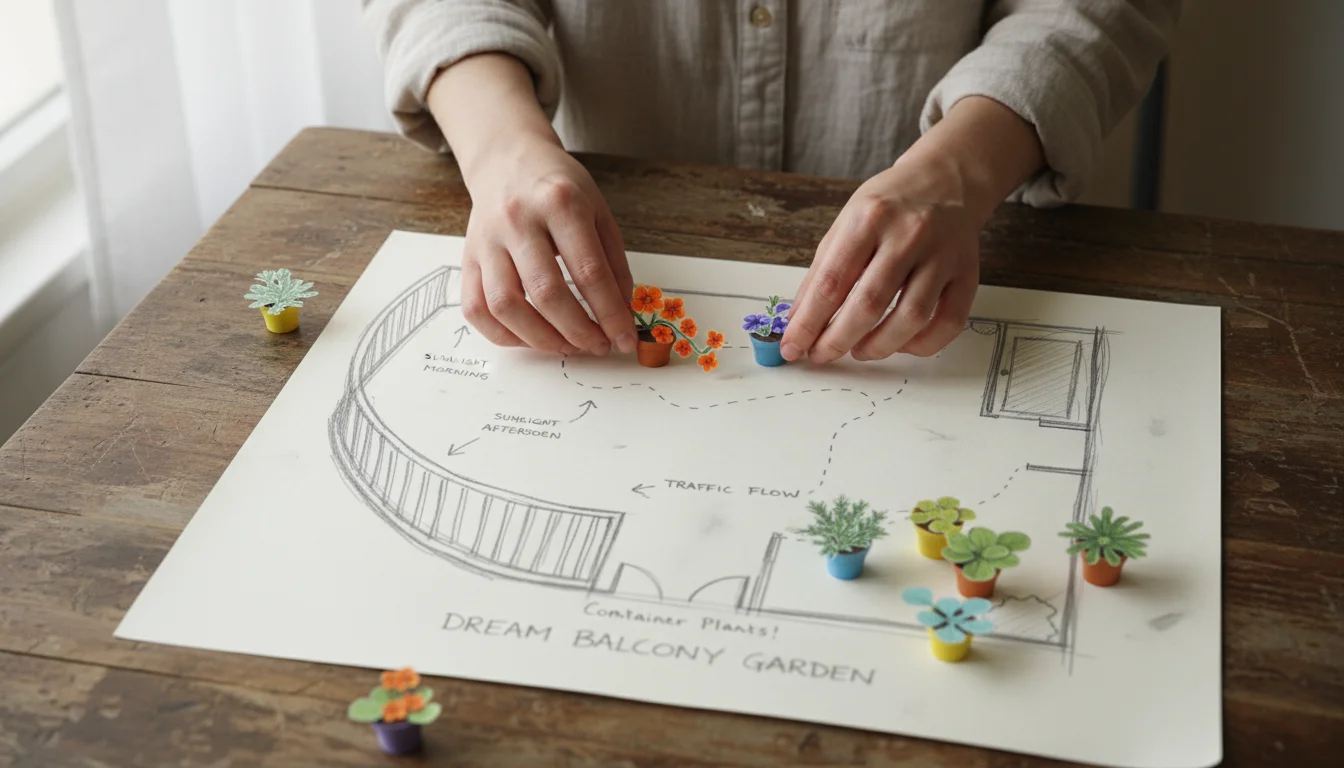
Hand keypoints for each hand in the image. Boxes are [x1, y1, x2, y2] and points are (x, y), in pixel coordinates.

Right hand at [427, 53, 635, 355]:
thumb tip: (622, 314)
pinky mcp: (467, 258)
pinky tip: (530, 337)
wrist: (507, 159)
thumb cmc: (558, 187)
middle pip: (546, 293)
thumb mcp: (598, 211)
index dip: (610, 313)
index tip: (624, 339)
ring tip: (567, 346)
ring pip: (505, 306)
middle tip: (597, 346)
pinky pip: (476, 309)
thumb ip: (613, 262)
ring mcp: (487, 241)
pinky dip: (503, 334)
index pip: (589, 271)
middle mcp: (518, 220)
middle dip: (578, 331)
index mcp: (560, 203)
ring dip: (540, 339)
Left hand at [782, 159, 981, 362]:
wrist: (946, 181)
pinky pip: (949, 322)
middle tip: (821, 355)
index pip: (831, 282)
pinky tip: (901, 344)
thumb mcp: (845, 224)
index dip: (808, 323)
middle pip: (869, 304)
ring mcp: (942, 255)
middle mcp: (909, 235)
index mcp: (869, 218)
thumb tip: (799, 322)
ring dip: (879, 346)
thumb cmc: (889, 206)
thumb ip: (821, 272)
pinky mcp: (967, 274)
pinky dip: (922, 344)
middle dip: (838, 340)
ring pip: (911, 317)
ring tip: (859, 350)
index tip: (793, 346)